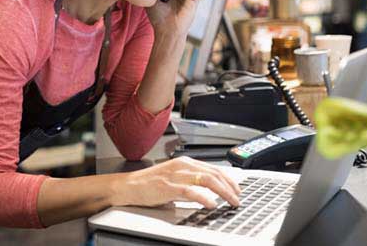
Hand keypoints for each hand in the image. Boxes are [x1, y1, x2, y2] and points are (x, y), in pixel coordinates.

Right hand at [112, 157, 240, 208]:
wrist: (128, 186)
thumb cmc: (149, 184)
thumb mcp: (174, 177)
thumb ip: (191, 181)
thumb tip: (210, 191)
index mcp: (185, 162)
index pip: (213, 168)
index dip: (229, 179)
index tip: (237, 189)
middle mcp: (182, 165)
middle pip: (214, 173)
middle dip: (230, 187)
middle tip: (237, 198)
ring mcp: (175, 175)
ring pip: (207, 180)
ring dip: (223, 192)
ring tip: (230, 201)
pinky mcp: (168, 187)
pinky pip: (190, 191)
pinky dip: (204, 197)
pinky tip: (211, 204)